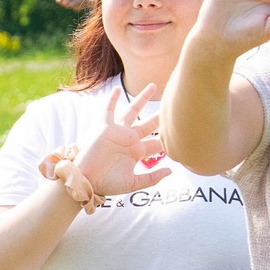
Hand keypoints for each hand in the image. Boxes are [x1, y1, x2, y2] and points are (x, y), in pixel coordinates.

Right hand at [72, 84, 176, 198]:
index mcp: (137, 152)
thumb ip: (152, 178)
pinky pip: (108, 111)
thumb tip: (170, 171)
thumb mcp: (133, 183)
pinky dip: (112, 100)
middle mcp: (129, 139)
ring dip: (142, 99)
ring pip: (133, 111)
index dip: (168, 139)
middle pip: (150, 124)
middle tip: (174, 104)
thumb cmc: (107, 183)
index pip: (157, 142)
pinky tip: (117, 90)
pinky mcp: (105, 128)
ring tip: (154, 86)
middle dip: (161, 116)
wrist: (87, 181)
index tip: (182, 134)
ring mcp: (118, 132)